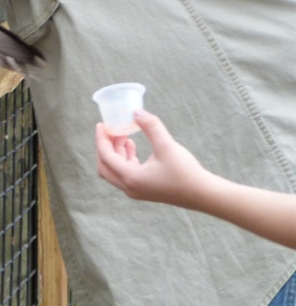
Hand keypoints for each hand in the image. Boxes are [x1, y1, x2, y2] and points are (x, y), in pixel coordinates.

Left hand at [95, 109, 210, 207]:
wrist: (203, 194)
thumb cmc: (185, 172)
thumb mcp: (167, 145)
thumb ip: (151, 126)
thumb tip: (136, 111)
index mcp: (131, 178)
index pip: (106, 156)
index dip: (101, 138)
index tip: (101, 124)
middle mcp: (129, 187)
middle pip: (104, 166)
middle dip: (105, 146)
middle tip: (109, 129)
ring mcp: (136, 191)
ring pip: (115, 170)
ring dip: (115, 152)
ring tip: (124, 134)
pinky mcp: (144, 190)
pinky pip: (125, 173)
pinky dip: (124, 159)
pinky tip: (132, 145)